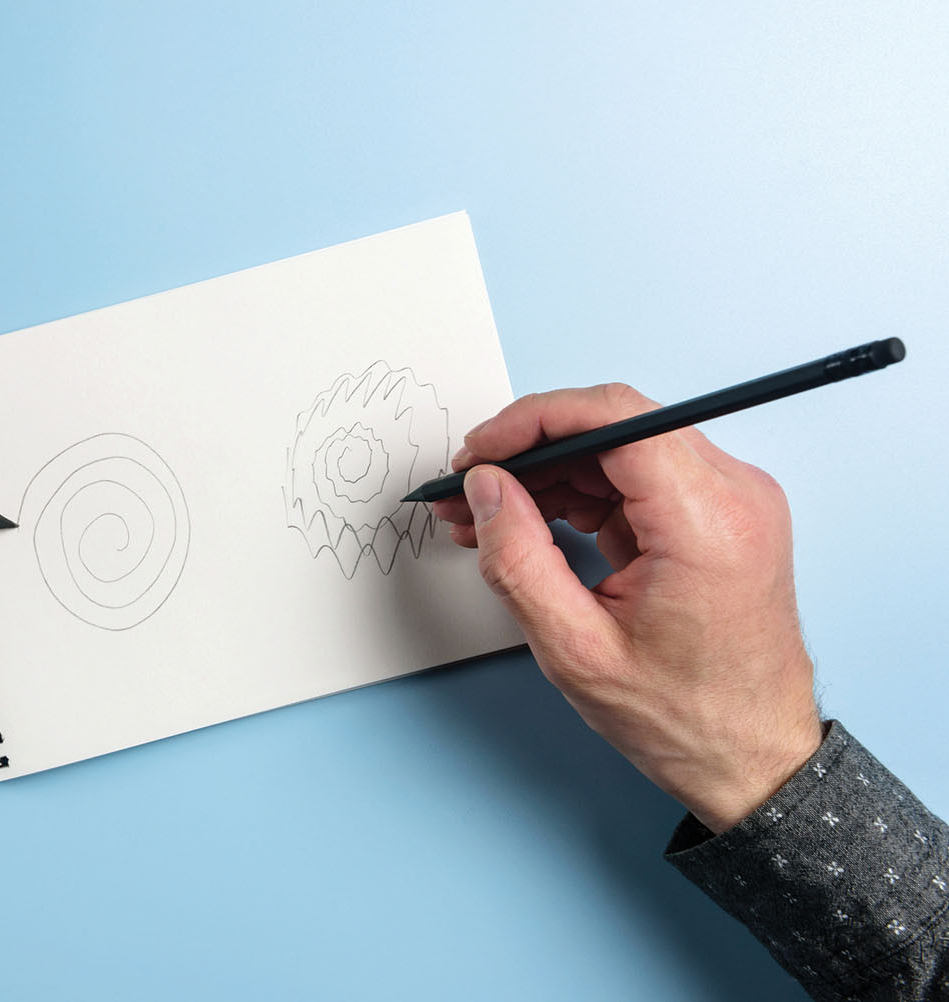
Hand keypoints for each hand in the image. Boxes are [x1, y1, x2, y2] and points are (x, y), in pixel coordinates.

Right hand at [435, 383, 821, 832]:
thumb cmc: (684, 717)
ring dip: (550, 473)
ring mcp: (733, 500)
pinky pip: (639, 477)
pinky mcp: (721, 514)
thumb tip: (485, 487)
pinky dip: (583, 493)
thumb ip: (518, 557)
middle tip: (469, 487)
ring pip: (620, 448)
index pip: (614, 417)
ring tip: (489, 516)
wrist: (755, 758)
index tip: (480, 450)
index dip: (532, 421)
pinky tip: (534, 524)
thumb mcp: (575, 647)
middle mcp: (733, 495)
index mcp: (706, 522)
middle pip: (614, 425)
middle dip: (530, 450)